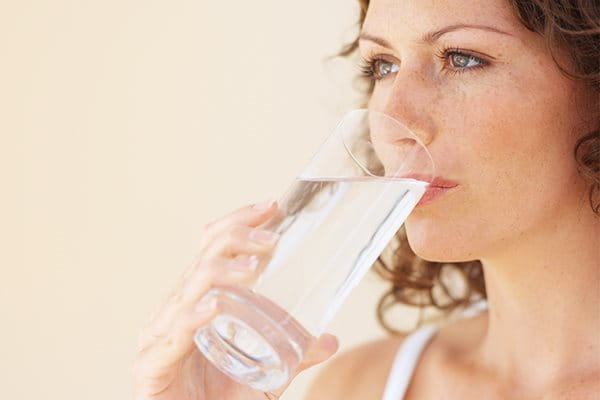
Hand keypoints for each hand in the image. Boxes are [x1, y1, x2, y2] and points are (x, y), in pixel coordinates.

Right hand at [133, 201, 338, 398]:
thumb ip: (294, 355)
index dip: (237, 223)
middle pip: (202, 258)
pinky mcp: (151, 365)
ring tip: (253, 266)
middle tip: (273, 240)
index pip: (211, 248)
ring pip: (187, 288)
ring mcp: (160, 335)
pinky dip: (192, 317)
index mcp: (197, 300)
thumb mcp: (266, 373)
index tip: (270, 208)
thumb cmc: (220, 398)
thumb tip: (329, 339)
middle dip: (237, 239)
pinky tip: (214, 307)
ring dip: (221, 271)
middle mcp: (176, 310)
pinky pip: (170, 335)